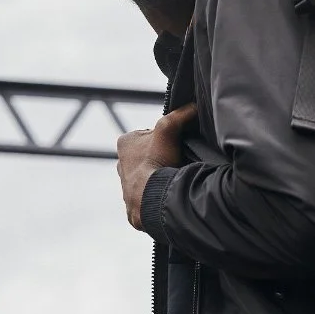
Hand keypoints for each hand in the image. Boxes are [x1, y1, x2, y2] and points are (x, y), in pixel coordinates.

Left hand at [116, 103, 196, 229]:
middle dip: (160, 160)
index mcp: (125, 143)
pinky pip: (148, 198)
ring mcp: (126, 186)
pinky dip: (158, 196)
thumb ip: (180, 115)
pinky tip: (168, 195)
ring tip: (173, 180)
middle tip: (176, 163)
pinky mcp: (133, 206)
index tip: (176, 146)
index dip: (165, 140)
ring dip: (159, 179)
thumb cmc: (155, 163)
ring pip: (148, 178)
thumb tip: (193, 107)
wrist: (153, 199)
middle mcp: (121, 164)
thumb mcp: (168, 130)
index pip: (148, 136)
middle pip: (147, 157)